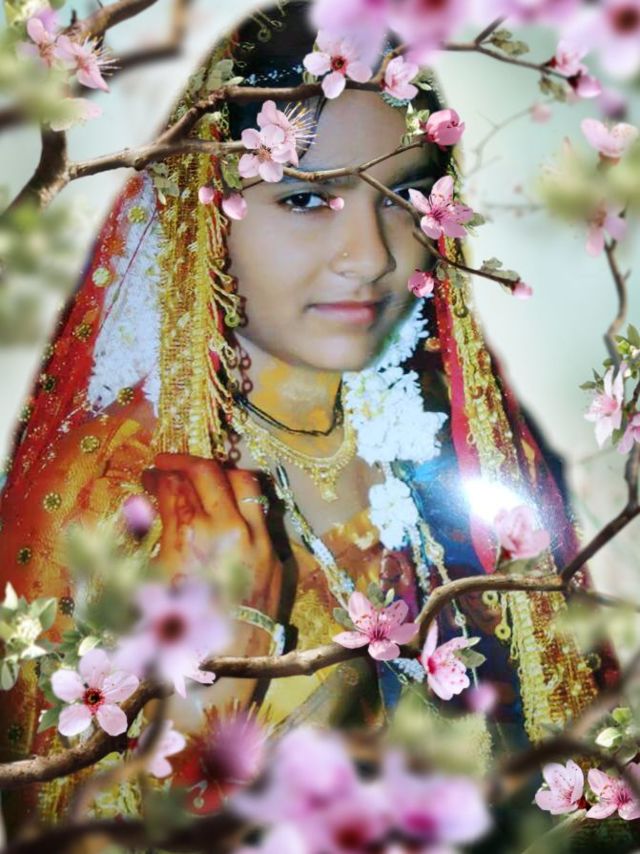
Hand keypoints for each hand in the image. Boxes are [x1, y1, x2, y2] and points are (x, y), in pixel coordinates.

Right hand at [141, 453, 281, 618]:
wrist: (226, 667)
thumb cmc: (176, 633)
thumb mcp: (148, 584)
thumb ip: (151, 536)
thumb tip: (151, 503)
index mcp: (188, 538)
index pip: (173, 485)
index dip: (157, 475)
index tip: (149, 476)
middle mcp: (226, 530)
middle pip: (207, 471)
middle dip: (182, 462)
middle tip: (167, 465)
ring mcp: (256, 539)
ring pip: (241, 481)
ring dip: (217, 473)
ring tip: (200, 477)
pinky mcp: (274, 552)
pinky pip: (260, 509)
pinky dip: (240, 499)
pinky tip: (226, 505)